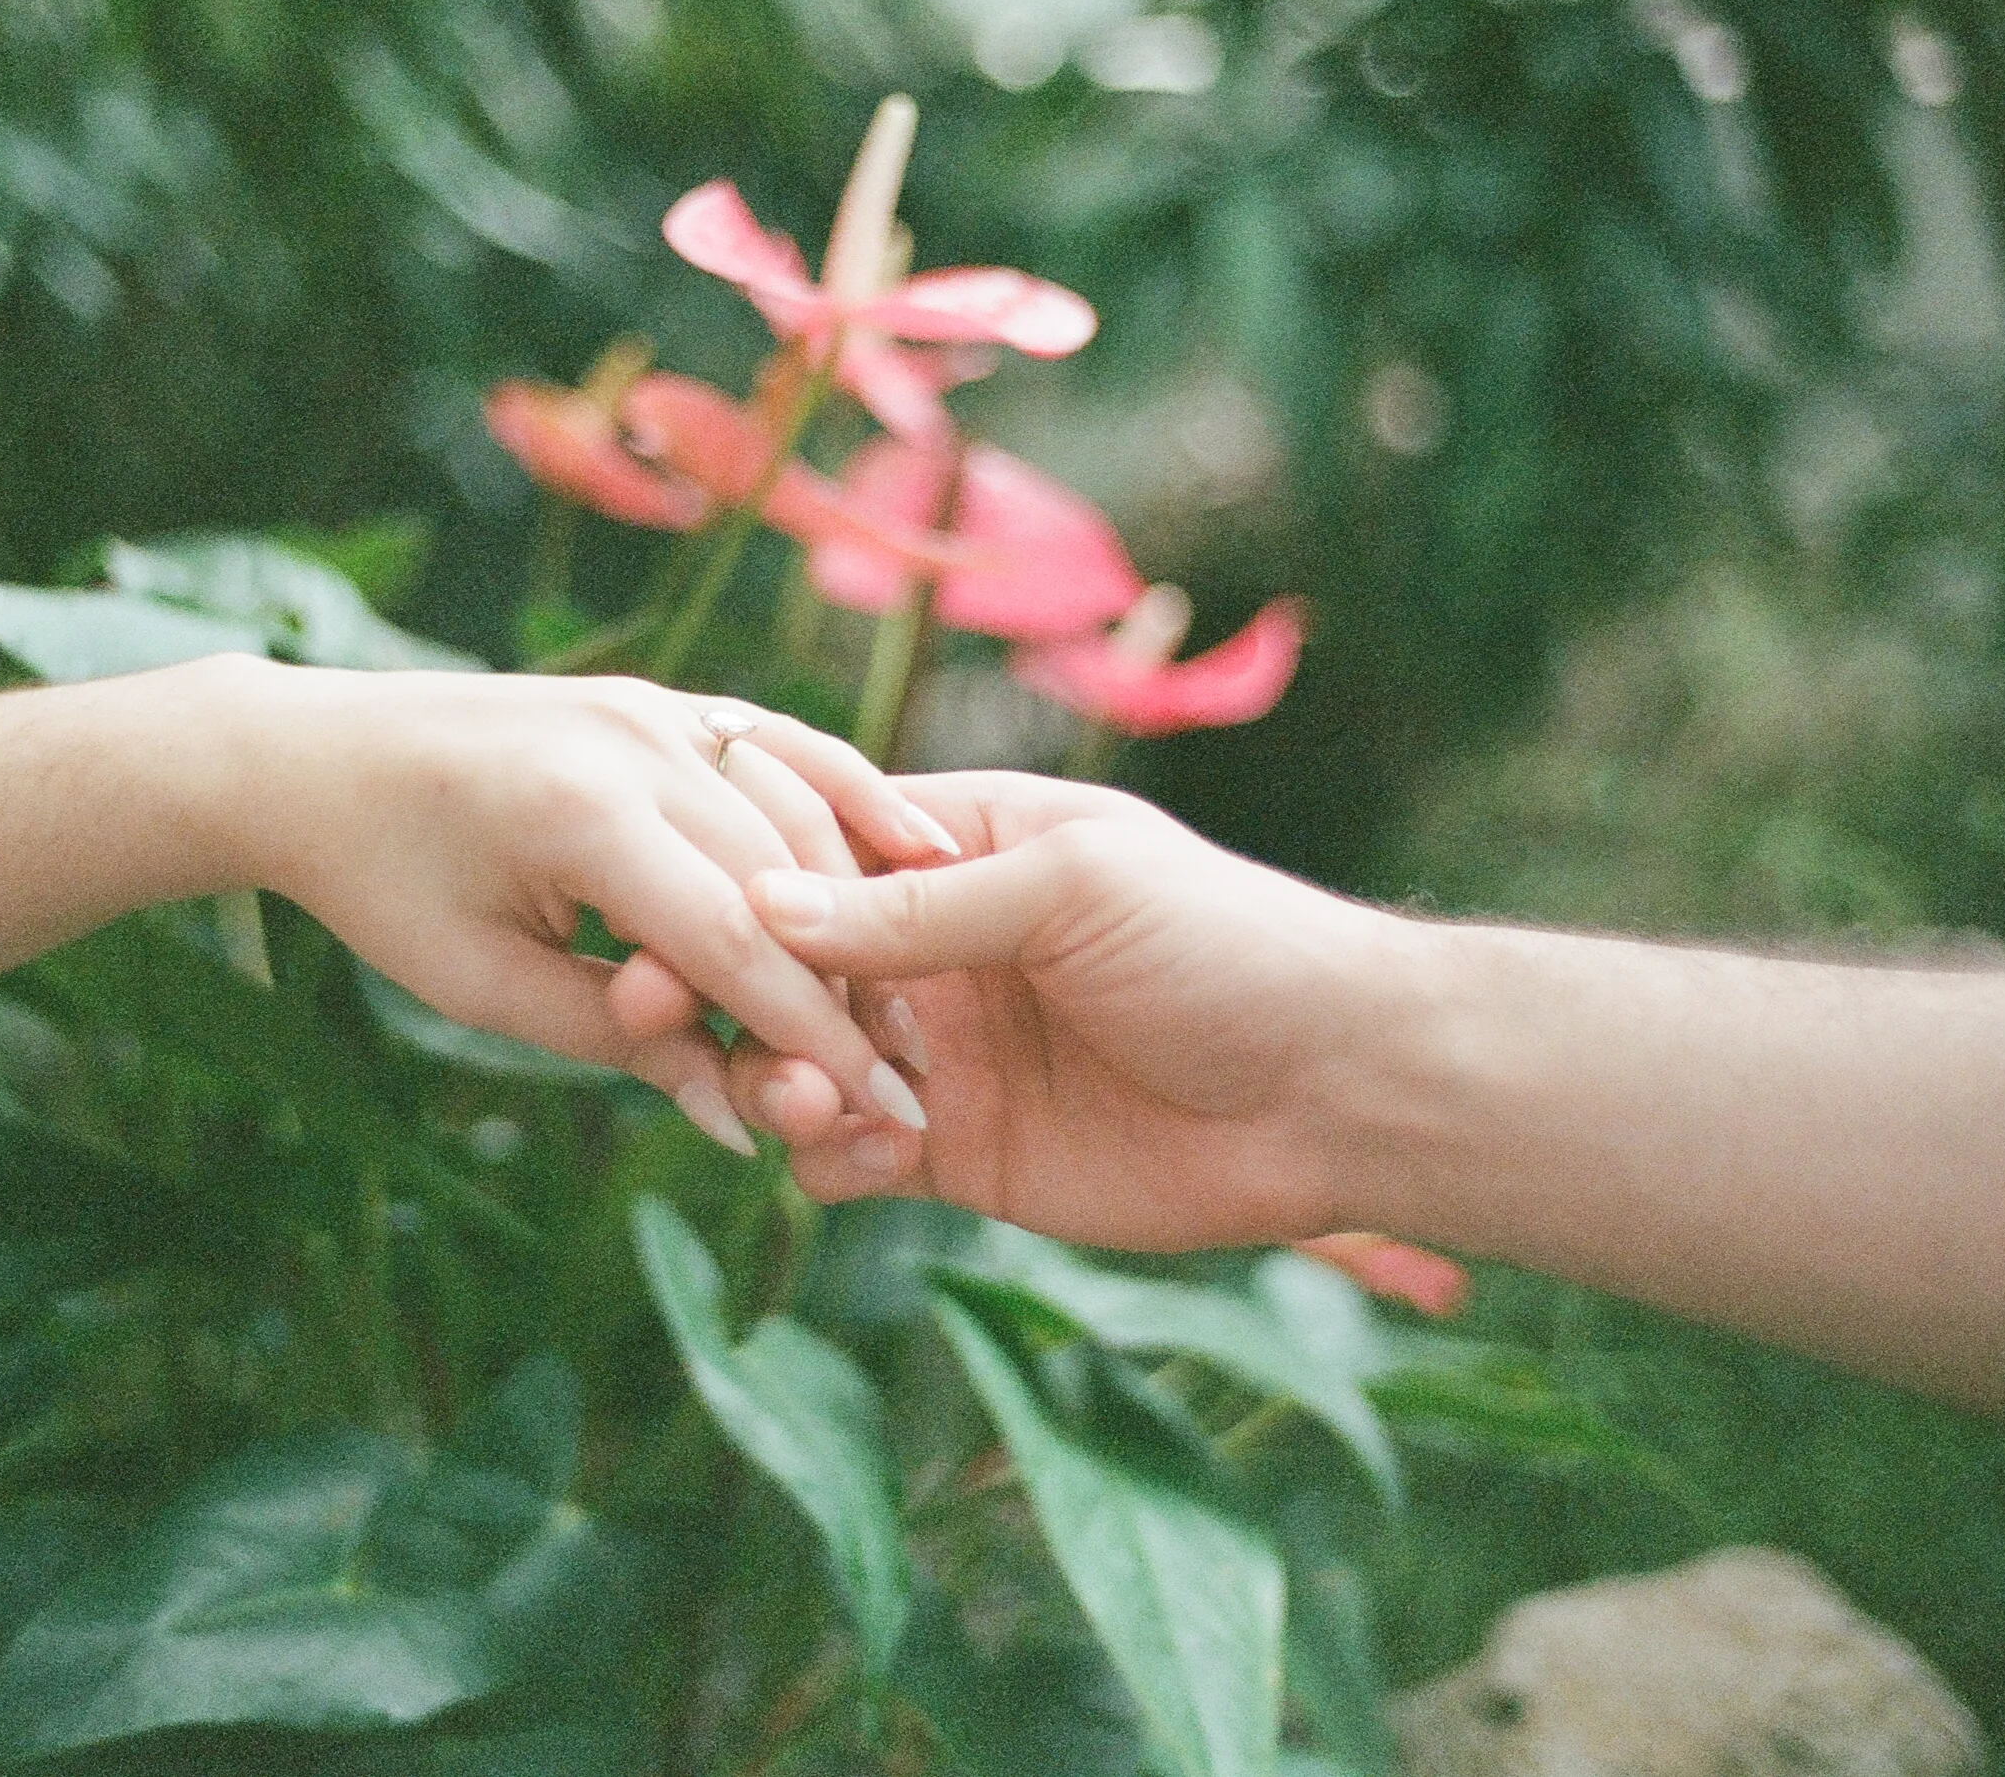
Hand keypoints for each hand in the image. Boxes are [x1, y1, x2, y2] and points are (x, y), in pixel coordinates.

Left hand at [241, 665, 953, 1153]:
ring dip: (867, 908)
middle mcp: (636, 740)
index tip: (883, 1114)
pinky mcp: (669, 697)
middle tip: (912, 1078)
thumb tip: (744, 1122)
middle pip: (790, 879)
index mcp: (578, 813)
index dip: (814, 1038)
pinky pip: (790, 745)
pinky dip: (859, 796)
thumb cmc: (385, 888)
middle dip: (856, 988)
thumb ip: (623, 1042)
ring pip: (807, 808)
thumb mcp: (486, 988)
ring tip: (905, 1005)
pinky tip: (924, 850)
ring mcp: (660, 705)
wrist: (318, 757)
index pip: (733, 942)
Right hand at [669, 772, 1440, 1248]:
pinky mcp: (961, 1153)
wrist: (1339, 1090)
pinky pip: (848, 1153)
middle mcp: (936, 948)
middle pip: (782, 963)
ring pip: (797, 1062)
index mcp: (962, 850)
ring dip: (772, 1078)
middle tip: (668, 1020)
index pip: (810, 852)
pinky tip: (869, 1152)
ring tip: (804, 1101)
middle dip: (721, 990)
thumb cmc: (1227, 945)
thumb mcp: (1071, 888)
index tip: (665, 923)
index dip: (732, 885)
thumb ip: (918, 905)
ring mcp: (944, 1053)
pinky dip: (827, 1154)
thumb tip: (761, 901)